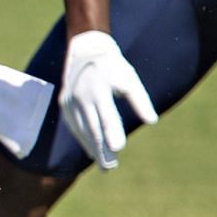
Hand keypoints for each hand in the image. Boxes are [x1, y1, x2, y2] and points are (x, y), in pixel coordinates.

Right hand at [58, 31, 157, 169]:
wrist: (85, 49)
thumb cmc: (113, 66)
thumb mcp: (130, 79)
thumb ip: (140, 100)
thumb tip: (152, 121)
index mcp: (100, 88)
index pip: (107, 116)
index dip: (112, 133)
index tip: (118, 149)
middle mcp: (82, 96)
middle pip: (92, 128)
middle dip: (101, 149)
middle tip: (111, 167)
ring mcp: (70, 101)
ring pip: (82, 130)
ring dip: (92, 148)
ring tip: (106, 165)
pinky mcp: (64, 104)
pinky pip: (75, 125)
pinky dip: (83, 139)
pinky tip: (93, 152)